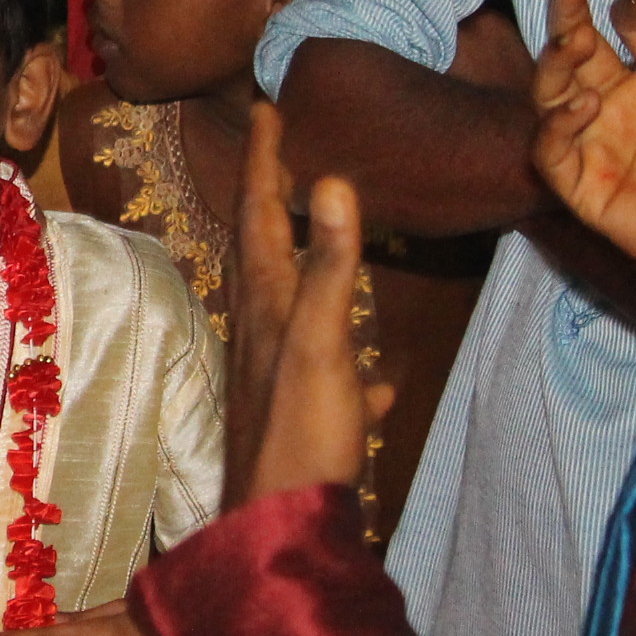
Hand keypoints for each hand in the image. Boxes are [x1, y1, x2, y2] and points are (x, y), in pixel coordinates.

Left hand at [235, 101, 383, 500]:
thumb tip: (331, 182)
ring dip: (303, 268)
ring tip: (317, 241)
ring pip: (290, 309)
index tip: (266, 108)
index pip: (259, 215)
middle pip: (262, 253)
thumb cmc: (300, 435)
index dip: (265, 161)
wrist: (280, 528)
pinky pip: (330, 382)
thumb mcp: (321, 343)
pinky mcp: (305, 421)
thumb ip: (329, 267)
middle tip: (277, 154)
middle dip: (269, 200)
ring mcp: (280, 378)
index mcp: (266, 306)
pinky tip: (377, 383)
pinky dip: (353, 369)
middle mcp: (262, 334)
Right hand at [530, 0, 635, 293]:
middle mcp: (630, 101)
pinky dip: (557, 123)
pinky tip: (589, 103)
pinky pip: (551, 149)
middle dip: (570, 10)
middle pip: (580, 47)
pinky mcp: (587, 185)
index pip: (631, 24)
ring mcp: (605, 141)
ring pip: (552, 90)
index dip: (634, 1)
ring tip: (576, 40)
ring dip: (554, 58)